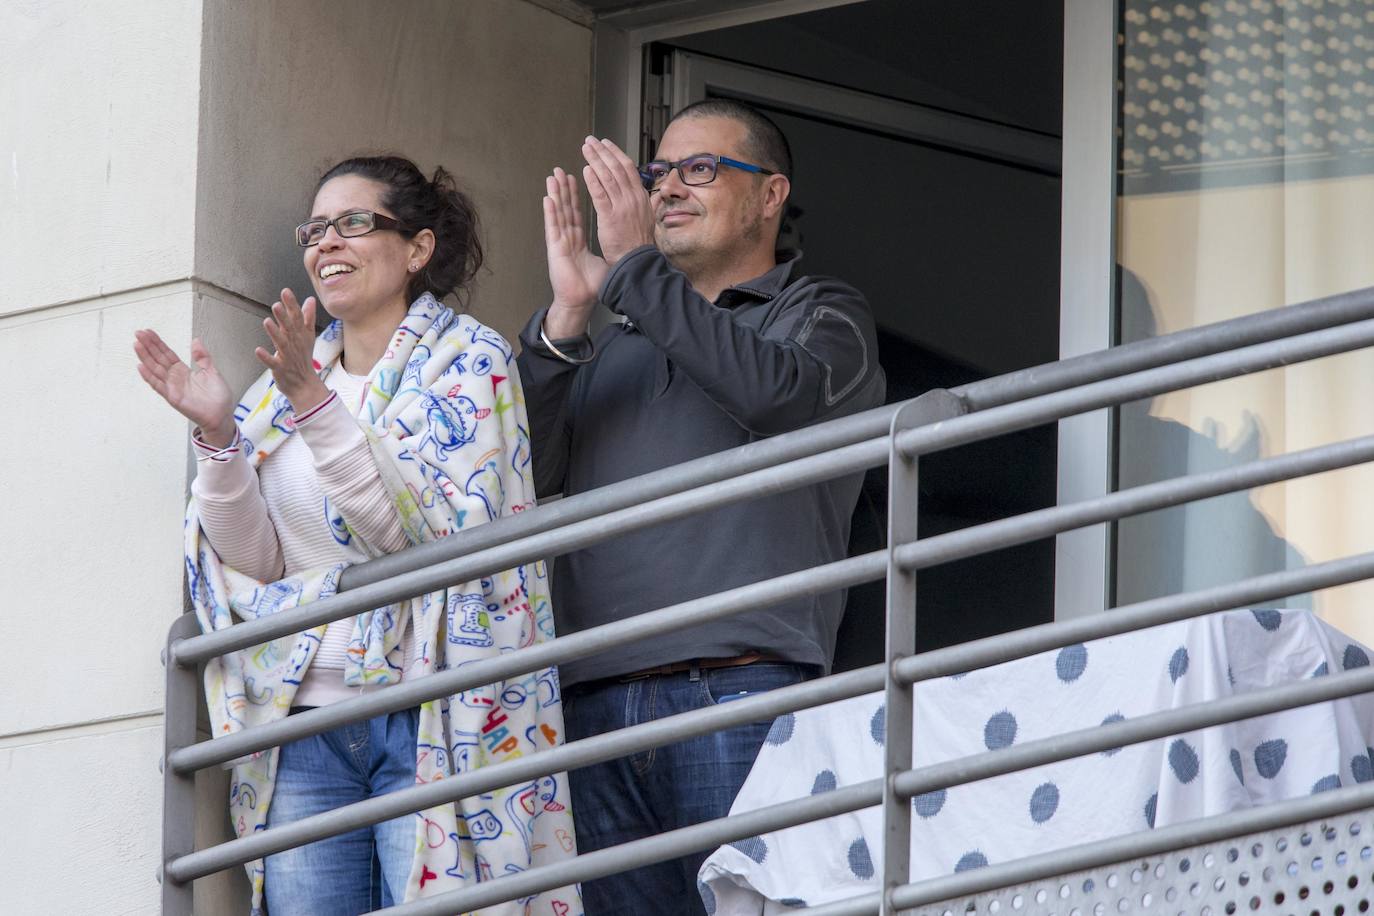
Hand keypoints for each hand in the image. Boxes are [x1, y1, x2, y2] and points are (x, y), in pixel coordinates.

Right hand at [133, 329, 236, 445]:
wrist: (221, 415)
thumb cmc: (217, 397)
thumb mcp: (211, 371)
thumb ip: (202, 357)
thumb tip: (196, 340)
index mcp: (183, 371)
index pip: (167, 354)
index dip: (157, 343)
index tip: (148, 332)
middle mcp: (174, 378)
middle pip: (158, 359)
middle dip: (148, 346)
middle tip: (138, 333)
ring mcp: (172, 387)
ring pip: (155, 369)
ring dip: (145, 357)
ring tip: (137, 344)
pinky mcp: (172, 397)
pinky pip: (158, 386)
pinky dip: (149, 376)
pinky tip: (140, 366)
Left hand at [255, 289, 328, 412]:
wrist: (304, 385)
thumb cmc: (303, 358)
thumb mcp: (308, 336)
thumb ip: (307, 317)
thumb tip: (310, 300)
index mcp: (300, 335)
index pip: (297, 317)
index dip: (291, 305)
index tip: (285, 291)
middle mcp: (295, 343)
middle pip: (290, 329)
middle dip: (284, 317)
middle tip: (277, 304)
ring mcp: (288, 356)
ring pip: (281, 343)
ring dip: (275, 333)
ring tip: (267, 322)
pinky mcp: (280, 368)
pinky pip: (273, 363)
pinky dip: (266, 357)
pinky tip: (258, 351)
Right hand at [543, 167, 606, 337]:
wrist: (580, 300)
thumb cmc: (589, 284)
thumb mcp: (601, 261)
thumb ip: (606, 249)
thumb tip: (620, 243)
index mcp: (577, 239)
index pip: (578, 212)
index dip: (577, 196)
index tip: (577, 178)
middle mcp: (567, 237)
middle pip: (566, 208)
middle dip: (564, 188)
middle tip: (560, 170)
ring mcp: (560, 242)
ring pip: (558, 213)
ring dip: (555, 194)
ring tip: (552, 177)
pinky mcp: (555, 249)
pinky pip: (553, 227)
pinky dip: (551, 212)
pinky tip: (548, 199)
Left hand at [580, 136, 654, 265]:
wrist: (638, 262)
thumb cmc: (640, 244)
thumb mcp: (650, 219)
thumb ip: (652, 204)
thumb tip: (659, 194)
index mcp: (641, 197)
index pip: (628, 168)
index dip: (616, 154)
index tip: (606, 144)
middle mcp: (633, 198)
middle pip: (617, 168)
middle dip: (603, 152)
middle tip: (590, 141)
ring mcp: (622, 207)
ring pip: (608, 177)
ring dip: (595, 160)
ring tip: (585, 149)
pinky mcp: (610, 217)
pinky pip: (600, 195)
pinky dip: (593, 181)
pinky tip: (586, 170)